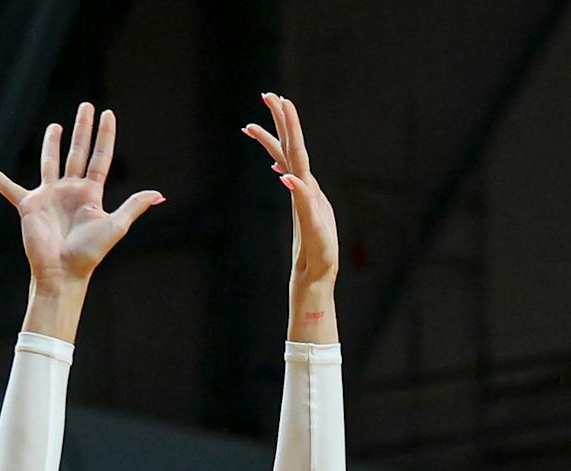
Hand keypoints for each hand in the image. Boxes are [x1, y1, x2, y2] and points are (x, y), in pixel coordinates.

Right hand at [0, 104, 163, 288]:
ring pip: (50, 161)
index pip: (100, 157)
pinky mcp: (29, 204)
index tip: (108, 114)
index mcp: (91, 193)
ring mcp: (49, 195)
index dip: (105, 136)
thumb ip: (133, 206)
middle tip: (86, 106)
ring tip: (55, 126)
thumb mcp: (116, 226)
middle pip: (77, 152)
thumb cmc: (90, 252)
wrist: (63, 270)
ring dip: (52, 143)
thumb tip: (159, 195)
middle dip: (82, 129)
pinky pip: (9, 188)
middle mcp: (71, 190)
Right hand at [243, 92, 339, 290]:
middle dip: (281, 121)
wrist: (319, 275)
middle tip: (268, 95)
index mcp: (310, 189)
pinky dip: (278, 163)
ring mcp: (303, 195)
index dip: (290, 125)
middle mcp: (308, 187)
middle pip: (292, 147)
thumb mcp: (315, 230)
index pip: (298, 150)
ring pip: (286, 159)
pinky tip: (273, 162)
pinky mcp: (299, 205)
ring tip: (249, 126)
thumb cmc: (320, 256)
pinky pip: (287, 176)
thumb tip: (288, 177)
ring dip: (272, 140)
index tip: (281, 101)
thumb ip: (305, 203)